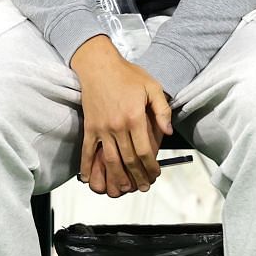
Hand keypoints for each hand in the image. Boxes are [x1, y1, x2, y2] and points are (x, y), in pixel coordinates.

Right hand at [71, 35, 172, 197]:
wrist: (98, 65)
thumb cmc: (127, 74)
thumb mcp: (152, 86)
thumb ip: (162, 110)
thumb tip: (168, 132)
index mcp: (134, 118)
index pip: (144, 151)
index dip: (151, 167)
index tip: (155, 174)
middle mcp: (117, 126)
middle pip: (128, 160)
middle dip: (137, 177)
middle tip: (143, 187)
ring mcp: (101, 128)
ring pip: (109, 160)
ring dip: (116, 178)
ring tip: (122, 190)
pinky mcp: (89, 127)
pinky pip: (87, 151)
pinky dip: (87, 166)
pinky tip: (89, 179)